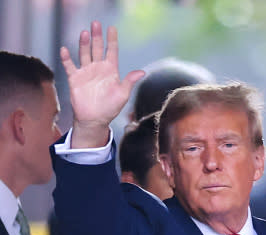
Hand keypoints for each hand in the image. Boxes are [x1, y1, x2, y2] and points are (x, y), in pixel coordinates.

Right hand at [60, 21, 144, 147]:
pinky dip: (66, 58)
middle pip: (97, 48)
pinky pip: (69, 66)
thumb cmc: (110, 109)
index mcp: (110, 70)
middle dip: (97, 36)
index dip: (112, 40)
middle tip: (96, 24)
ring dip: (84, 44)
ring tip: (84, 33)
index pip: (112, 51)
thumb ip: (129, 82)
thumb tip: (142, 72)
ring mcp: (86, 72)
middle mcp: (98, 68)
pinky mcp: (75, 79)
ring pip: (84, 53)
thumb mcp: (122, 95)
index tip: (112, 28)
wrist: (94, 120)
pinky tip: (65, 50)